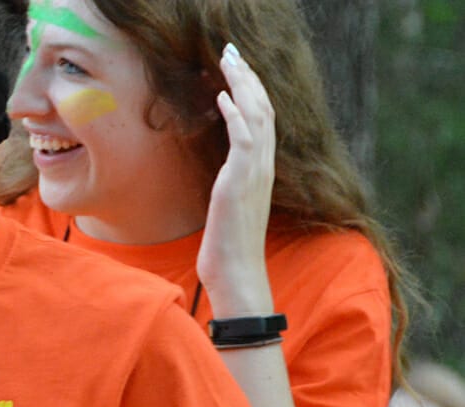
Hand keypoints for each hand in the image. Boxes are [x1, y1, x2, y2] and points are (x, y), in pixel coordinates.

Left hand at [198, 43, 276, 316]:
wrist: (237, 275)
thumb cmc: (229, 247)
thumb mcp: (228, 207)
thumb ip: (229, 185)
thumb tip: (222, 176)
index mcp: (260, 171)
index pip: (261, 120)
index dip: (251, 91)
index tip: (237, 68)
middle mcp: (262, 168)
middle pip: (262, 110)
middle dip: (248, 77)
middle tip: (232, 51)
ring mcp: (255, 174)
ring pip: (257, 117)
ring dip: (243, 86)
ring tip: (229, 60)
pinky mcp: (241, 182)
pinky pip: (244, 140)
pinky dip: (236, 115)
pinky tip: (224, 96)